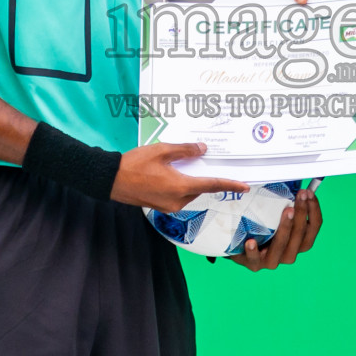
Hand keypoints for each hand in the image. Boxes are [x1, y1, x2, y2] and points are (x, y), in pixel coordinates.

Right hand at [111, 142, 248, 213]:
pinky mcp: (160, 206)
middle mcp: (177, 200)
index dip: (230, 184)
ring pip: (189, 192)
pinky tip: (170, 173)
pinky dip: (180, 185)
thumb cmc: (134, 164)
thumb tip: (202, 150)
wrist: (110, 179)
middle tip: (202, 161)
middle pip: (200, 188)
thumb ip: (184, 151)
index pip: (212, 185)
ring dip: (190, 180)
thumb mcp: (161, 151)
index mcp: (180, 187)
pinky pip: (177, 196)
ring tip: (180, 165)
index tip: (245, 186)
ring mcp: (168, 206)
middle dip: (203, 176)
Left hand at [231, 186, 322, 269]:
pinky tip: (251, 241)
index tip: (310, 193)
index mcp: (297, 243)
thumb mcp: (274, 216)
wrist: (238, 245)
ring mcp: (271, 261)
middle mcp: (288, 254)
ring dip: (286, 229)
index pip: (312, 229)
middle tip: (300, 195)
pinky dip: (253, 251)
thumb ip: (286, 205)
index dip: (314, 211)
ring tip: (287, 211)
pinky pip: (254, 259)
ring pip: (282, 248)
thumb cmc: (260, 227)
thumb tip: (295, 182)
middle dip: (302, 215)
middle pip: (300, 239)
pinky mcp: (253, 264)